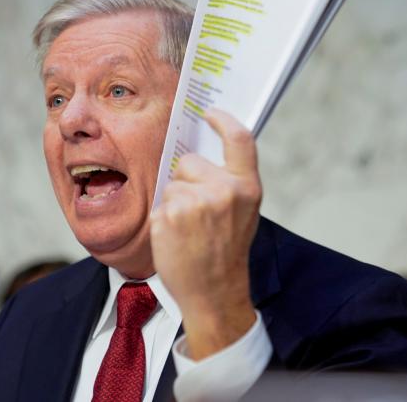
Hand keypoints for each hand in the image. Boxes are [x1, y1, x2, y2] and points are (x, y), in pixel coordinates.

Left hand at [150, 108, 261, 359]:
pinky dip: (163, 220)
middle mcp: (224, 190)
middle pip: (189, 162)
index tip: (210, 113)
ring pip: (171, 185)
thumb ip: (231, 182)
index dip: (224, 120)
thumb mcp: (244, 213)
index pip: (239, 138)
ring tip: (189, 231)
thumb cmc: (227, 252)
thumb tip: (204, 155)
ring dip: (174, 204)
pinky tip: (177, 239)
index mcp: (247, 187)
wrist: (215, 293)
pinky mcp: (170, 215)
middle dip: (187, 181)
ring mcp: (195, 202)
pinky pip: (159, 204)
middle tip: (198, 214)